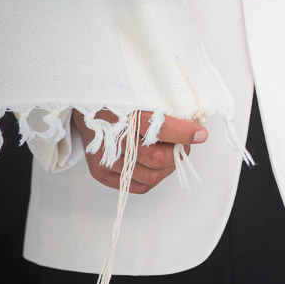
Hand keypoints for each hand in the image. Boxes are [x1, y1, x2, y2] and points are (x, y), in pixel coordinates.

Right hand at [72, 109, 206, 193]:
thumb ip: (165, 112)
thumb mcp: (139, 97)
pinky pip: (139, 186)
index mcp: (122, 114)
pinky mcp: (101, 173)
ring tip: (169, 154)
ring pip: (152, 177)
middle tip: (184, 144)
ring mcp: (105, 160)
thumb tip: (195, 128)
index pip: (159, 128)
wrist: (84, 109)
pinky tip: (154, 164)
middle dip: (178, 153)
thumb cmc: (116, 102)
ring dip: (168, 168)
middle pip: (158, 158)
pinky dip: (154, 178)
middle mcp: (111, 140)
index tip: (200, 134)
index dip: (184, 133)